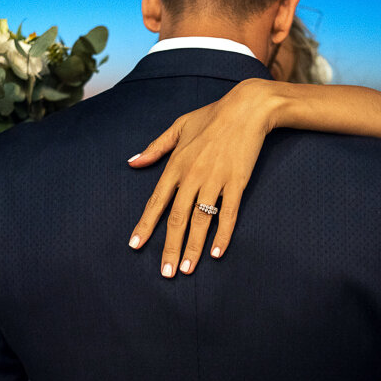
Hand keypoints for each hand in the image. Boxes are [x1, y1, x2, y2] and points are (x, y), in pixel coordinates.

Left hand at [127, 79, 272, 277]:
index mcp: (176, 164)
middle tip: (165, 272)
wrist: (247, 108)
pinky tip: (217, 253)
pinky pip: (228, 214)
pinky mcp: (237, 183)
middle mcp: (193, 176)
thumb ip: (155, 148)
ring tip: (186, 269)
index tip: (135, 245)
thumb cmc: (212, 116)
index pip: (157, 202)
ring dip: (193, 248)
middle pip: (177, 219)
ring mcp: (215, 181)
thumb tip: (132, 162)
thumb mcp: (178, 127)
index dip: (145, 225)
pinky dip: (222, 235)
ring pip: (200, 221)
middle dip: (169, 247)